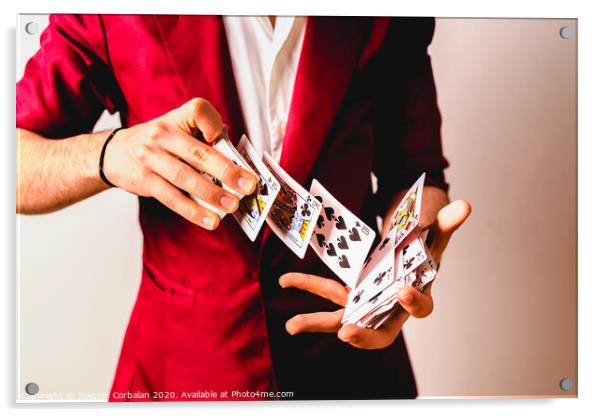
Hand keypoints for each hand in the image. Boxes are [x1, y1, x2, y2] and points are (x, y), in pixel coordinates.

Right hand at [103, 98, 257, 229]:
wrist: (114, 153)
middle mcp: (162, 135)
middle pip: (198, 153)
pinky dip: (193, 211)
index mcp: (176, 119)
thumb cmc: (157, 143)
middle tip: (248, 186)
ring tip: (232, 205)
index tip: (224, 137)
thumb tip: (237, 164)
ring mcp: (151, 158)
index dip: (213, 123)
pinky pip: (173, 198)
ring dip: (212, 194)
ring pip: (186, 178)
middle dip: (227, 171)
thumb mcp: (176, 130)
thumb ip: (203, 140)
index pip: (198, 110)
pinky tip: (210, 220)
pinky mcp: (145, 180)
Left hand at [279, 200, 470, 349]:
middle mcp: (390, 306)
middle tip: (348, 333)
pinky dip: (307, 286)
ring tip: (292, 325)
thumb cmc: (423, 240)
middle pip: (381, 332)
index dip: (414, 304)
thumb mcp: (435, 230)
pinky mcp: (348, 292)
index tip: (403, 292)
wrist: (405, 242)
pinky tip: (285, 280)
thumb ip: (447, 222)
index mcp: (418, 293)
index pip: (422, 309)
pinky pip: (327, 293)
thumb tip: (465, 206)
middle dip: (364, 335)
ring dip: (318, 322)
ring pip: (343, 319)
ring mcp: (366, 302)